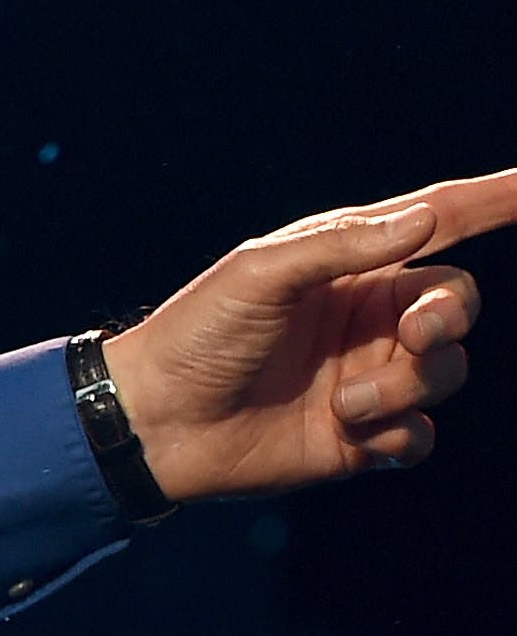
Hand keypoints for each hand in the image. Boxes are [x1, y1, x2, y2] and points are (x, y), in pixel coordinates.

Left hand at [102, 170, 499, 504]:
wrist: (153, 422)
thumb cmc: (195, 335)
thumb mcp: (260, 275)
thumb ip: (343, 246)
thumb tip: (425, 218)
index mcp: (348, 264)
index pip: (440, 221)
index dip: (496, 199)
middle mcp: (368, 316)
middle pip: (456, 301)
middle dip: (448, 316)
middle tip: (413, 334)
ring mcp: (368, 375)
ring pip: (445, 370)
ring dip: (407, 387)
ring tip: (345, 404)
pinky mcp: (361, 435)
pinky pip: (421, 435)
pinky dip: (400, 435)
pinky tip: (355, 435)